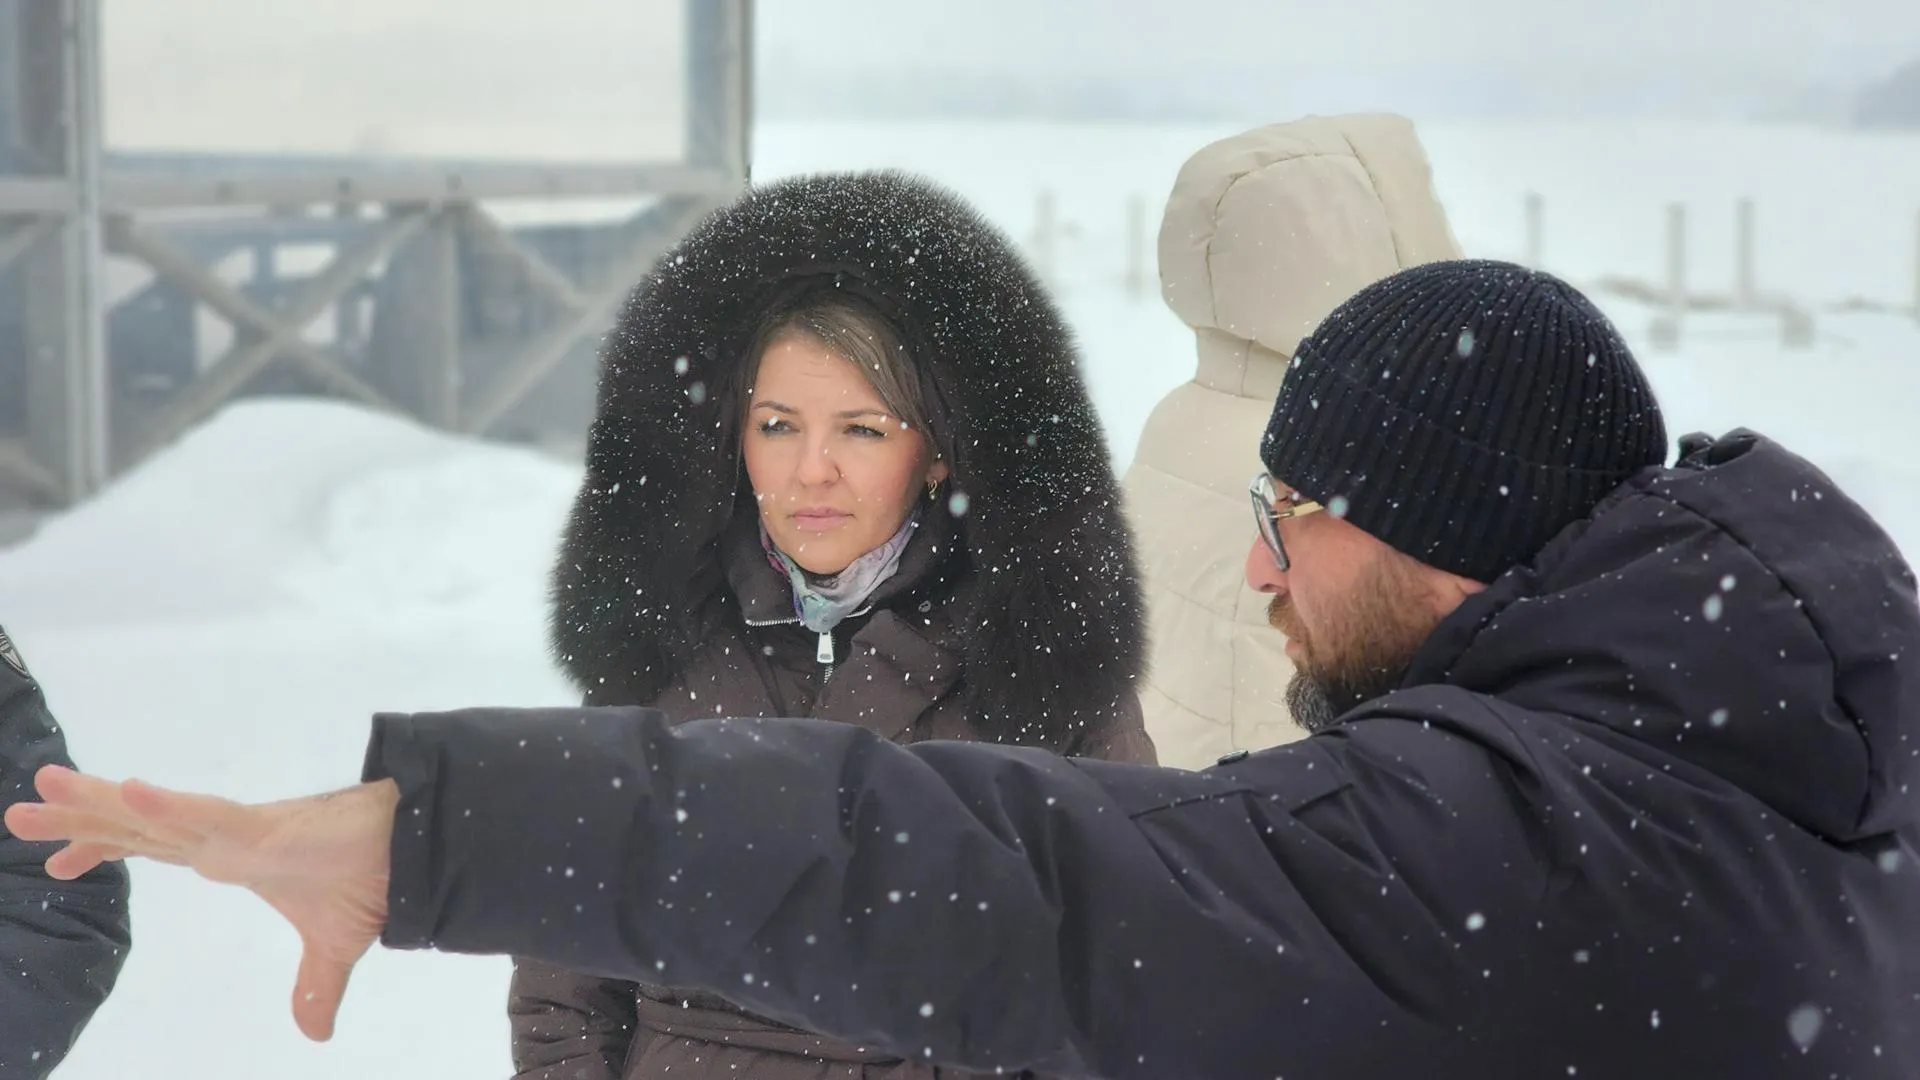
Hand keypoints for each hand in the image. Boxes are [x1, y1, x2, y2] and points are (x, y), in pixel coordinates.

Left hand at [3, 765, 399, 1040]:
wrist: (413, 852)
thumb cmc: (373, 878)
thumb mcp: (335, 947)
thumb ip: (315, 985)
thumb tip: (316, 1034)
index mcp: (229, 857)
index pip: (152, 847)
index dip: (103, 846)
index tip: (56, 860)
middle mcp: (219, 838)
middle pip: (133, 827)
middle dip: (76, 819)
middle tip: (17, 813)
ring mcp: (235, 831)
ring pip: (152, 814)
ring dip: (97, 801)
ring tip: (45, 784)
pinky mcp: (261, 829)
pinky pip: (203, 815)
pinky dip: (165, 803)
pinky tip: (127, 791)